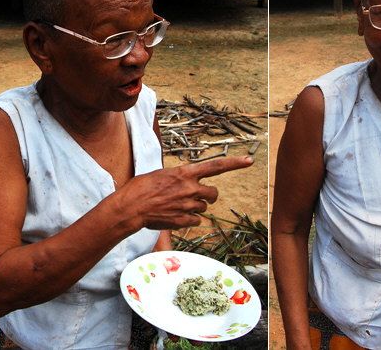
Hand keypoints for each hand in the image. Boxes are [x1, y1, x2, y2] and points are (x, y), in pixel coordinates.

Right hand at [116, 156, 252, 229]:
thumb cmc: (142, 188)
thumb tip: (186, 180)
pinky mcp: (185, 220)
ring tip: (177, 205)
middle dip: (209, 195)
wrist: (131, 207)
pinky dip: (189, 218)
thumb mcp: (162, 174)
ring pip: (204, 207)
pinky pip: (197, 219)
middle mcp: (191, 188)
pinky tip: (175, 215)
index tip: (249, 161)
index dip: (234, 163)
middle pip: (213, 193)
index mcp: (186, 173)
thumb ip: (179, 177)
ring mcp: (189, 205)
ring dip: (195, 206)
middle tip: (197, 196)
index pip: (216, 166)